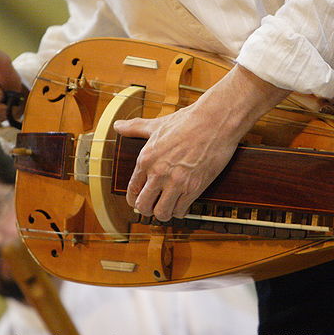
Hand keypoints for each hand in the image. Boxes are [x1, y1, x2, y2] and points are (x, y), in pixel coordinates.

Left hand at [113, 65, 289, 221]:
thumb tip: (118, 126)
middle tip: (154, 207)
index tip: (140, 201)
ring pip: (162, 213)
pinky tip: (182, 205)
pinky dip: (181, 211)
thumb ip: (135, 127)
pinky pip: (181, 210)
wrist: (215, 121)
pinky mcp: (194, 187)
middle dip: (147, 210)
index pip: (132, 191)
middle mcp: (158, 173)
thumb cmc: (187, 121)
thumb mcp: (157, 125)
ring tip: (168, 208)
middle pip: (143, 206)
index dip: (134, 200)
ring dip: (164, 213)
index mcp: (146, 159)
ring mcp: (176, 182)